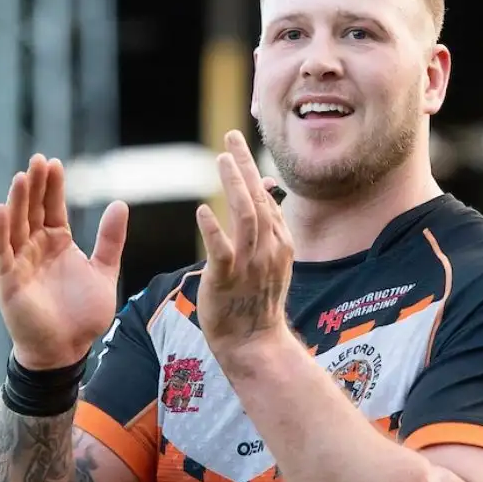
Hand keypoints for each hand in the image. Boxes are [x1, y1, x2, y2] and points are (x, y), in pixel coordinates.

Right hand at [0, 154, 129, 368]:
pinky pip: (1, 251)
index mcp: (58, 243)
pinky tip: (1, 210)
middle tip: (38, 159)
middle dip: (34, 185)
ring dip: (17, 201)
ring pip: (15, 225)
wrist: (68, 349)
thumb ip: (110, 240)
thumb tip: (120, 203)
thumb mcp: (104, 271)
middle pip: (32, 209)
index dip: (53, 187)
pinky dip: (0, 231)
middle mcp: (36, 248)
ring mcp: (20, 262)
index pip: (52, 207)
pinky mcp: (8, 280)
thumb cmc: (83, 315)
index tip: (55, 163)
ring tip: (22, 176)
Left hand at [195, 131, 293, 359]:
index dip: (251, 169)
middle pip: (258, 198)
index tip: (237, 145)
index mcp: (279, 243)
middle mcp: (269, 249)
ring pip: (245, 215)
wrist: (254, 344)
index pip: (266, 198)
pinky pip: (222, 250)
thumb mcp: (271, 261)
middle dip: (244, 165)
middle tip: (230, 137)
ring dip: (234, 185)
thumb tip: (264, 193)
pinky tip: (202, 210)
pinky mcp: (228, 279)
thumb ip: (267, 228)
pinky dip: (214, 228)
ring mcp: (251, 264)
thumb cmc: (257, 303)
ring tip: (222, 160)